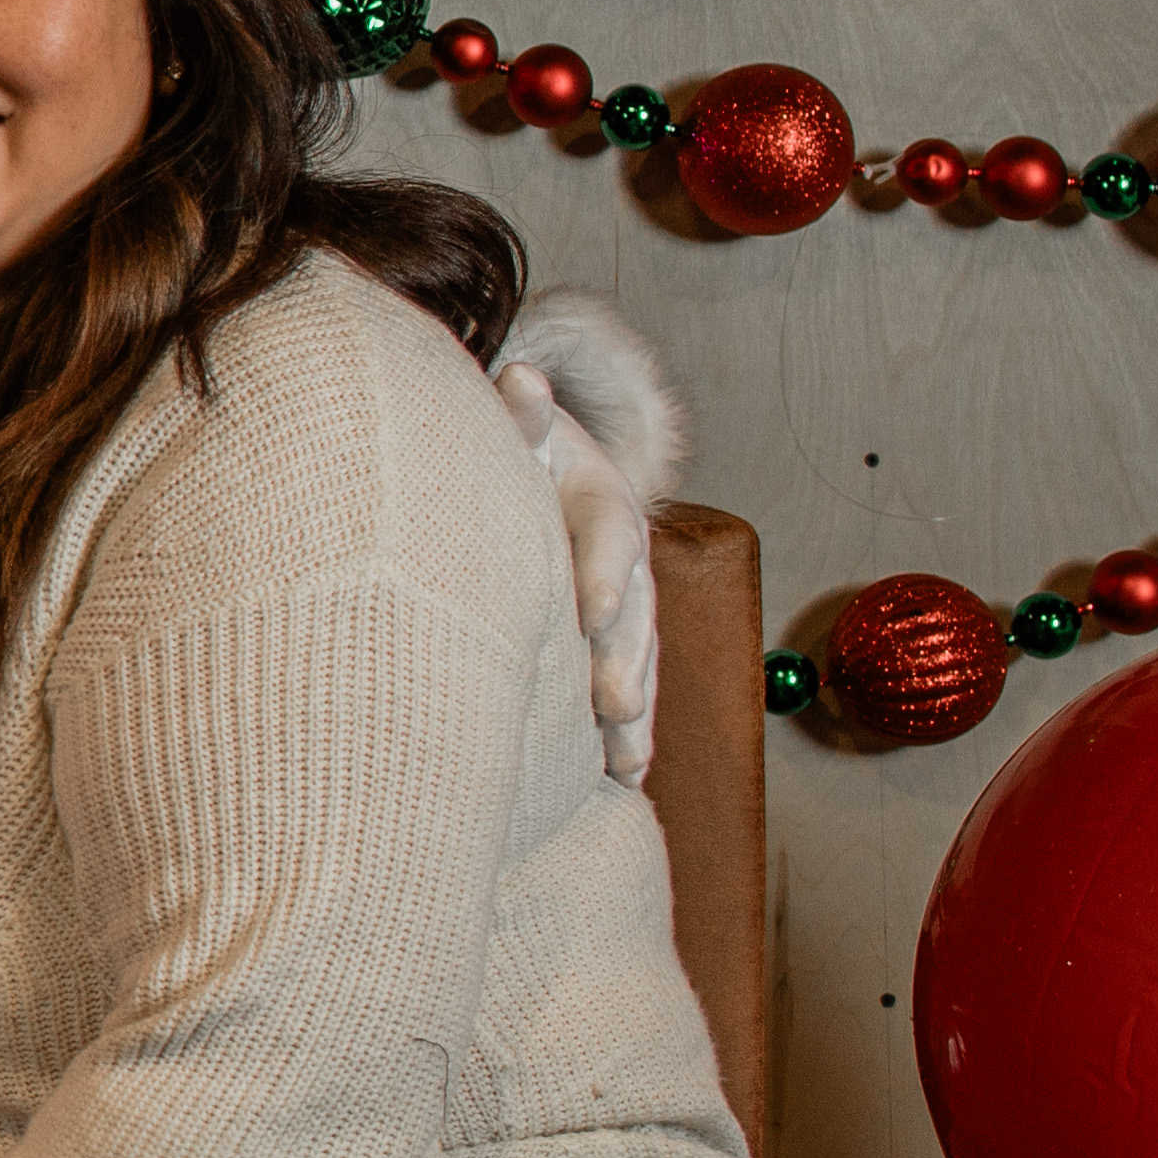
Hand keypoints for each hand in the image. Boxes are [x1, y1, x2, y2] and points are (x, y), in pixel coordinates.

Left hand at [492, 352, 664, 784]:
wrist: (551, 473)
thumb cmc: (522, 454)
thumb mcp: (523, 429)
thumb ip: (521, 413)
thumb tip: (518, 373)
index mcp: (605, 505)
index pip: (609, 537)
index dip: (603, 573)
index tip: (590, 611)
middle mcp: (628, 562)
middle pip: (636, 615)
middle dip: (624, 661)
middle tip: (608, 706)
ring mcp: (627, 610)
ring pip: (639, 664)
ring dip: (634, 715)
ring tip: (624, 763)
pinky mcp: (614, 647)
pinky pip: (628, 694)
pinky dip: (628, 737)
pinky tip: (620, 784)